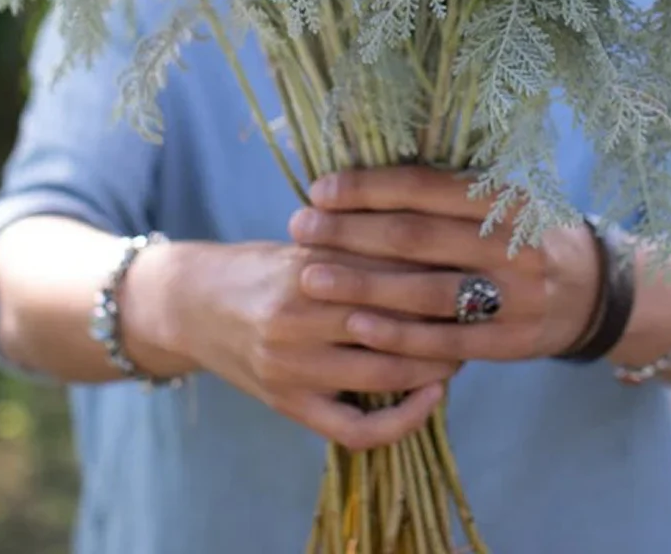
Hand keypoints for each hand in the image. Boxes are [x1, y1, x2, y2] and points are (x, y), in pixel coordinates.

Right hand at [127, 239, 456, 449]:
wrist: (190, 302)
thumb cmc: (258, 264)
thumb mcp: (303, 242)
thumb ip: (356, 246)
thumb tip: (436, 245)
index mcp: (306, 268)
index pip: (389, 271)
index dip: (438, 272)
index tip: (472, 266)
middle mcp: (299, 319)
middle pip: (395, 324)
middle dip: (447, 320)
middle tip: (481, 311)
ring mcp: (293, 367)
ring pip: (384, 375)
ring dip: (435, 365)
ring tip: (461, 350)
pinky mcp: (287, 404)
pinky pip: (354, 427)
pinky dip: (400, 421)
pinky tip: (430, 398)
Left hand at [287, 167, 601, 362]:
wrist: (591, 291)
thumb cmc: (523, 233)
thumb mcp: (501, 198)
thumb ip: (446, 192)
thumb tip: (364, 179)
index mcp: (506, 198)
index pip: (425, 188)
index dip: (368, 188)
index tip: (320, 189)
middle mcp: (512, 245)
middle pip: (416, 238)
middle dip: (350, 233)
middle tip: (300, 228)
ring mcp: (514, 298)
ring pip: (424, 292)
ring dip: (361, 286)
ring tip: (310, 277)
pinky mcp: (509, 343)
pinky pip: (444, 341)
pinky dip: (397, 335)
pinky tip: (356, 326)